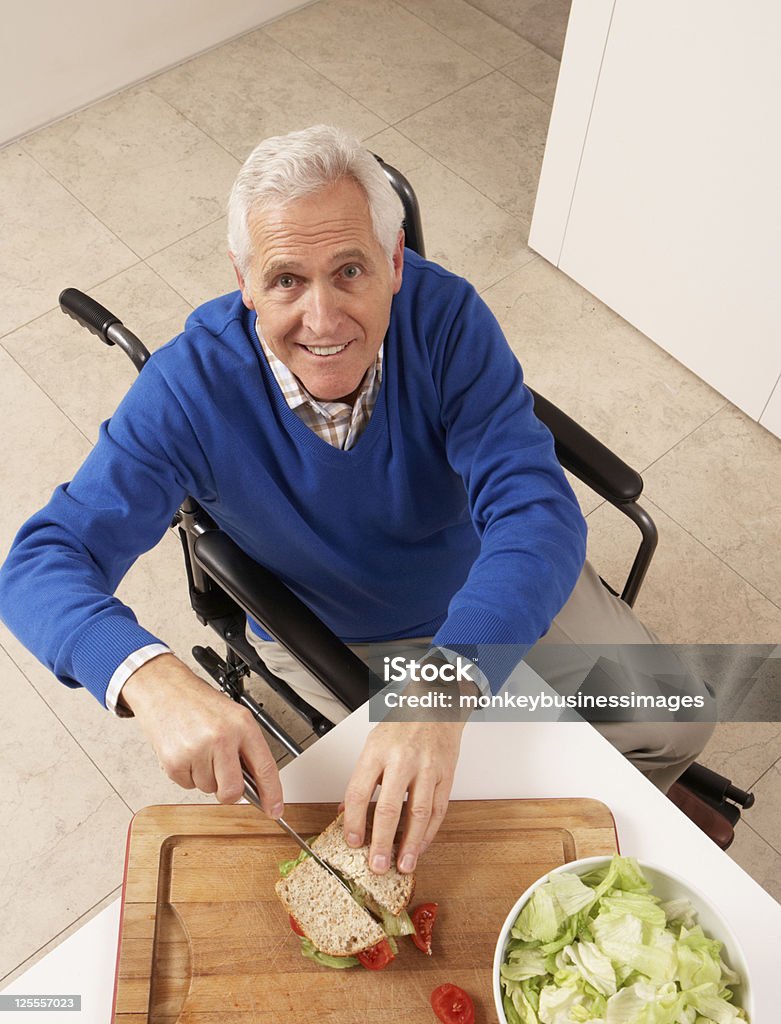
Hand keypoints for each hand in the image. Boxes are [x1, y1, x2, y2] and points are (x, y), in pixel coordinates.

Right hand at [120, 652, 283, 814]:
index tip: (275, 810)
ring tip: (198, 750)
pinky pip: (187, 786)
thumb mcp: (233, 717)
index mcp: (242, 725)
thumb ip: (246, 748)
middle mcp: (222, 737)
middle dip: (228, 790)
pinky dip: (186, 775)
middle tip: (220, 773)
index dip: (272, 794)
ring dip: (204, 776)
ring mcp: (197, 750)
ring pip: (209, 789)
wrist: (164, 689)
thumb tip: (257, 784)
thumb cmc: (199, 703)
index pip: (265, 768)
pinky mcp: (174, 761)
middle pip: (233, 791)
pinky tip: (185, 752)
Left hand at [342, 717, 465, 875]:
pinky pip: (438, 809)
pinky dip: (429, 832)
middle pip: (390, 807)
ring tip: (403, 865)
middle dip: (382, 841)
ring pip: (419, 813)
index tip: (352, 841)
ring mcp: (428, 768)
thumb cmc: (402, 724)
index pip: (360, 791)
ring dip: (411, 844)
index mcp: (377, 751)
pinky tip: (421, 846)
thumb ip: (362, 780)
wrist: (435, 704)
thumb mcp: (373, 744)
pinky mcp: (446, 774)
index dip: (354, 821)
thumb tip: (348, 813)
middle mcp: (403, 760)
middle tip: (377, 865)